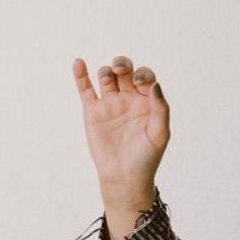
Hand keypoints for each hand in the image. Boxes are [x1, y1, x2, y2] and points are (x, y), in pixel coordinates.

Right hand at [72, 55, 169, 201]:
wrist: (124, 177)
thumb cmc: (146, 157)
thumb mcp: (160, 134)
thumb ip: (161, 109)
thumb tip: (155, 85)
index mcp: (147, 101)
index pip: (146, 77)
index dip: (144, 74)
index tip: (140, 83)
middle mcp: (128, 98)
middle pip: (125, 71)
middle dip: (122, 64)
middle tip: (121, 71)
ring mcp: (110, 104)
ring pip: (106, 76)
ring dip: (107, 71)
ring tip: (108, 78)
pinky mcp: (93, 112)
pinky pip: (85, 89)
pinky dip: (81, 75)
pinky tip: (79, 63)